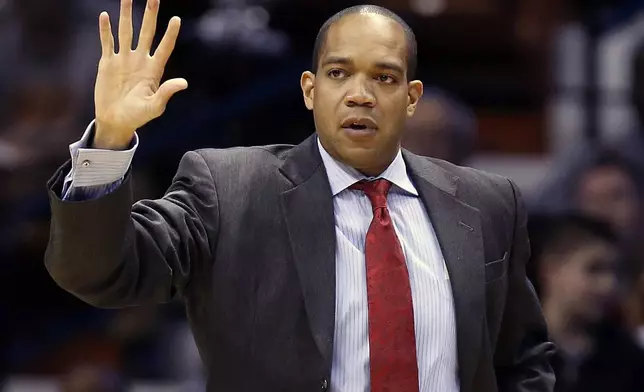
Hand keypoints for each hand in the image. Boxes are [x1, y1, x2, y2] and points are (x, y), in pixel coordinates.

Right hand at [94, 0, 186, 148]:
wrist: (116, 121)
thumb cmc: (138, 116)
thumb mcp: (155, 107)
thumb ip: (167, 93)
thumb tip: (184, 82)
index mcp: (154, 70)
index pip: (164, 47)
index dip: (170, 34)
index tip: (176, 19)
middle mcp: (140, 60)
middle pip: (146, 32)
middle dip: (150, 15)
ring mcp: (124, 60)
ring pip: (126, 32)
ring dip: (127, 15)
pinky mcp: (108, 63)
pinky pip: (107, 43)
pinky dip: (105, 30)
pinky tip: (105, 15)